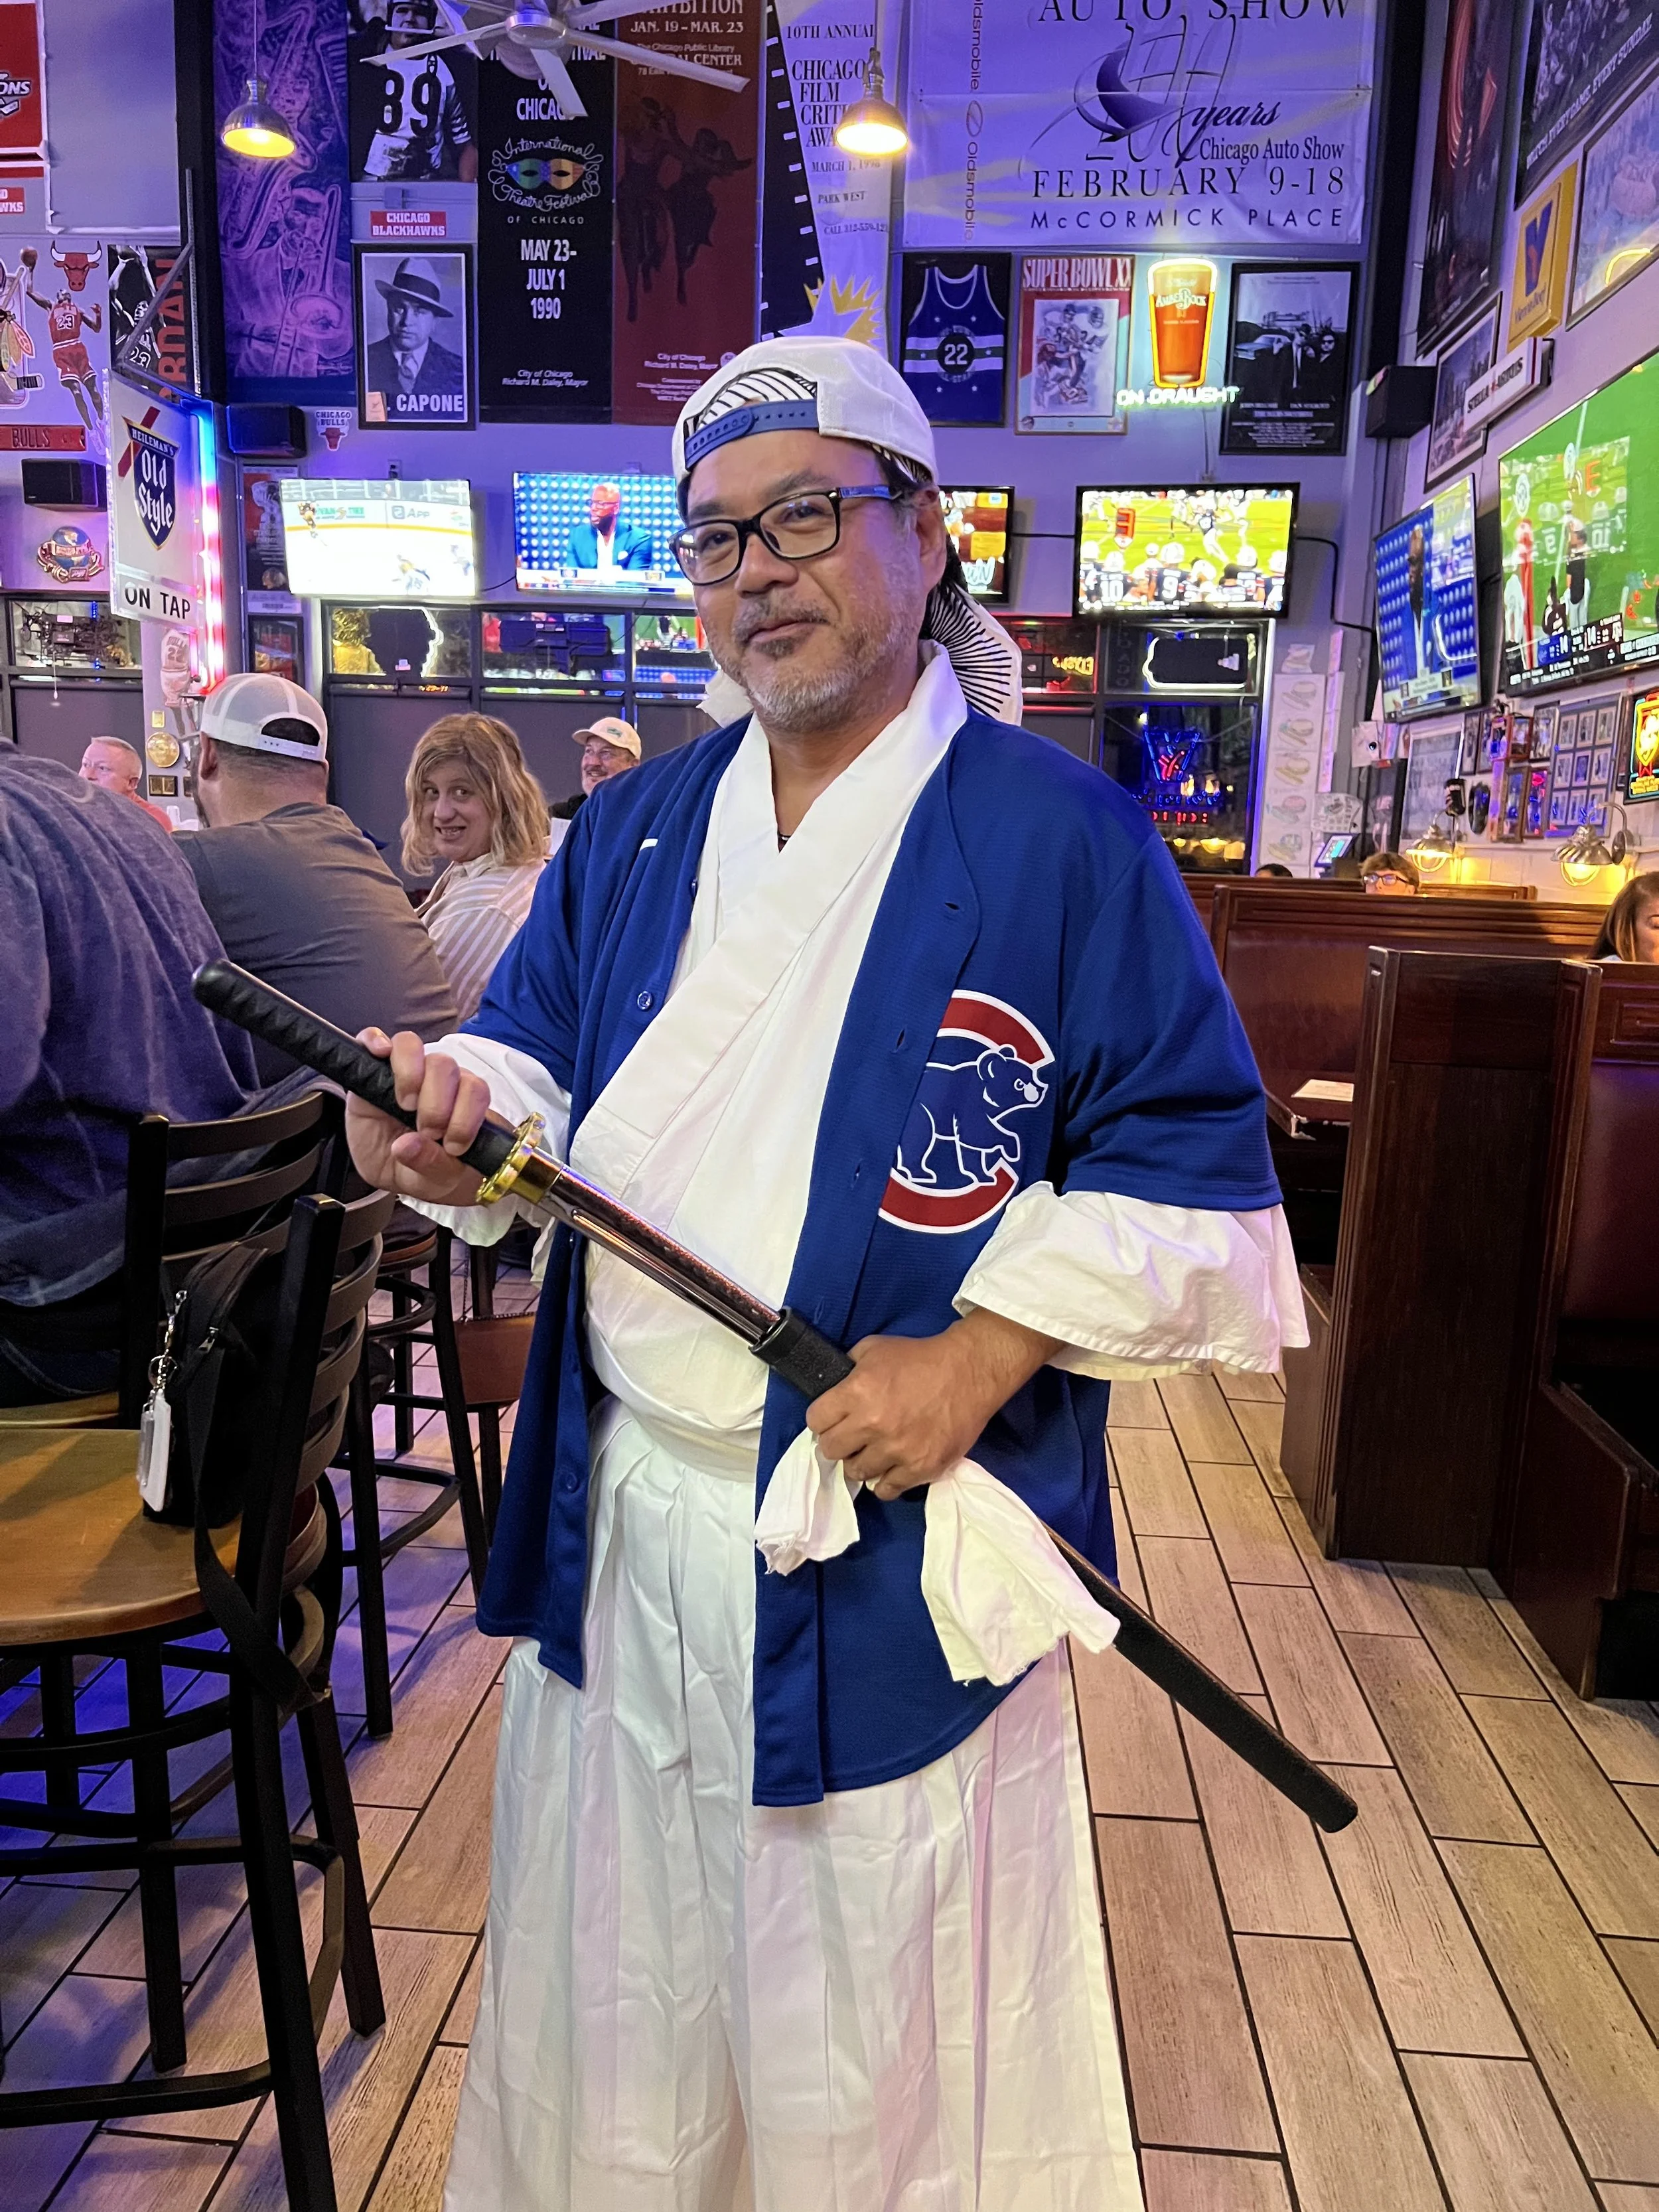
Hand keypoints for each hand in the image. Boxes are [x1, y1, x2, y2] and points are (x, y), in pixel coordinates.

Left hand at [344, 1029, 491, 1207]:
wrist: (444, 1183)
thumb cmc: (409, 1171)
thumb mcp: (397, 1177)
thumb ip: (409, 1161)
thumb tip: (408, 1145)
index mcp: (378, 1089)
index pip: (372, 1044)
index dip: (375, 1040)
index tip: (381, 1053)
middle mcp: (412, 1076)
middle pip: (414, 1049)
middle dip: (419, 1088)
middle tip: (422, 1128)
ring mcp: (444, 1082)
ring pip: (448, 1067)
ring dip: (445, 1107)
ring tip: (443, 1142)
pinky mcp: (472, 1094)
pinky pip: (477, 1089)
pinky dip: (469, 1118)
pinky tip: (459, 1142)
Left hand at [806, 1309, 1061, 1501]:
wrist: (969, 1372)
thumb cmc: (921, 1358)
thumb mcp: (874, 1348)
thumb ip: (848, 1369)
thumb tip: (832, 1390)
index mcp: (857, 1392)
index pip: (816, 1421)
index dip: (823, 1419)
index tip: (832, 1419)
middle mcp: (873, 1424)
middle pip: (831, 1450)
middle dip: (839, 1442)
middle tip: (852, 1436)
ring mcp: (897, 1450)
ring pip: (857, 1472)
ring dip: (862, 1462)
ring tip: (874, 1451)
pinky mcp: (921, 1468)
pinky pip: (887, 1489)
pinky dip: (886, 1480)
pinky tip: (891, 1467)